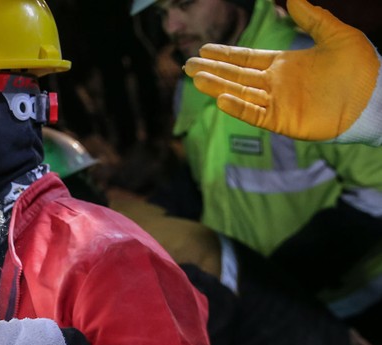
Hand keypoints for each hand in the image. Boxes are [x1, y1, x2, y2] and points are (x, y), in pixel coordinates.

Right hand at [183, 0, 379, 140]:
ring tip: (196, 79)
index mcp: (284, 64)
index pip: (246, 59)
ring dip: (218, 87)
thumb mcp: (337, 35)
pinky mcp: (283, 121)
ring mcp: (278, 104)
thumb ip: (313, 18)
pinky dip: (238, 108)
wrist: (375, 96)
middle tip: (187, 65)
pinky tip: (221, 99)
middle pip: (236, 77)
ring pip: (240, 95)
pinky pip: (255, 114)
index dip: (225, 55)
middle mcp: (276, 84)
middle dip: (212, 71)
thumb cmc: (360, 66)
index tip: (204, 49)